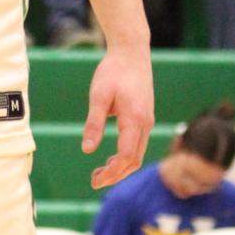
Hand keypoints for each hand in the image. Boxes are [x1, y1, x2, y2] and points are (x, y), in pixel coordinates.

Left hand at [82, 44, 153, 189]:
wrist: (132, 52)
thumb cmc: (113, 71)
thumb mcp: (98, 96)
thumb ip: (94, 123)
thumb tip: (87, 150)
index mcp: (134, 119)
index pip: (126, 156)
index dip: (111, 172)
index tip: (95, 179)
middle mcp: (145, 123)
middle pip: (134, 160)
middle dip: (116, 175)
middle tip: (94, 181)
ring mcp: (147, 121)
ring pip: (137, 154)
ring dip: (120, 167)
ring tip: (99, 172)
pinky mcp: (145, 117)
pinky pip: (137, 145)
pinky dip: (125, 156)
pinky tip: (110, 158)